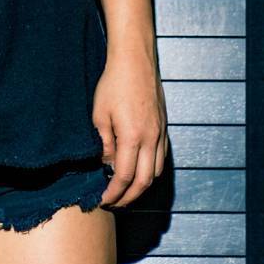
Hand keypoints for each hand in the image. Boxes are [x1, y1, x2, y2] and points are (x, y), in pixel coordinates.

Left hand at [92, 43, 170, 208]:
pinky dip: (151, 171)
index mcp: (133, 137)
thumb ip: (105, 143)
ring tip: (126, 191)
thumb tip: (107, 165)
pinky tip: (139, 170)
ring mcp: (160, 133)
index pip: (124, 177)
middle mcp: (151, 138)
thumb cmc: (113, 83)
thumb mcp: (99, 114)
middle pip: (144, 181)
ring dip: (142, 186)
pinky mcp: (164, 126)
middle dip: (129, 198)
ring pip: (156, 172)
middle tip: (115, 203)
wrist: (135, 60)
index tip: (103, 200)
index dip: (114, 193)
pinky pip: (161, 157)